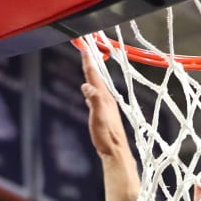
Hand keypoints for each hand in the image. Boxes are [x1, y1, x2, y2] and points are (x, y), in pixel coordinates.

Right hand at [80, 46, 131, 164]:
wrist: (116, 152)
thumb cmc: (106, 137)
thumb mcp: (97, 118)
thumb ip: (93, 101)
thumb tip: (86, 85)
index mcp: (104, 98)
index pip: (94, 75)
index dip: (88, 62)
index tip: (84, 48)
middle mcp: (107, 100)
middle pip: (97, 78)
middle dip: (90, 64)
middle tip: (86, 51)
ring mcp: (107, 107)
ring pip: (97, 86)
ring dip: (92, 76)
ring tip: (88, 67)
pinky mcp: (105, 114)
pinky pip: (97, 96)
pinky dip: (92, 89)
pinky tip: (90, 92)